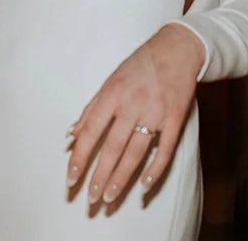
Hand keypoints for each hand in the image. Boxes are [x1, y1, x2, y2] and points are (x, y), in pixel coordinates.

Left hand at [66, 24, 204, 208]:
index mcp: (111, 94)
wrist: (177, 49)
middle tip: (91, 199)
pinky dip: (155, 169)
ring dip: (122, 178)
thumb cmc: (139, 66)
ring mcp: (155, 112)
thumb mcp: (109, 81)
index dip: (80, 157)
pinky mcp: (175, 118)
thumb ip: (90, 109)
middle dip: (100, 176)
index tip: (71, 179)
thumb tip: (70, 135)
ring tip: (110, 197)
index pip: (90, 132)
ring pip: (135, 152)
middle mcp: (132, 104)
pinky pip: (165, 149)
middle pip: (112, 147)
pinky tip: (144, 186)